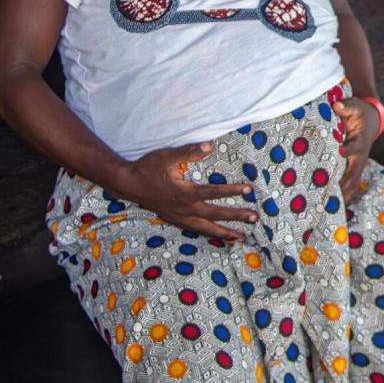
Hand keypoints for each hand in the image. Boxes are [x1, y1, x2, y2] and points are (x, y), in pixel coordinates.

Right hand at [116, 142, 256, 241]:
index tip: (248, 190)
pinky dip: (209, 234)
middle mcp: (184, 209)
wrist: (128, 184)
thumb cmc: (148, 168)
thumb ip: (189, 151)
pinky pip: (196, 230)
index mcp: (184, 193)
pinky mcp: (175, 219)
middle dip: (236, 217)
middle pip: (215, 214)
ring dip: (224, 232)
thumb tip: (209, 146)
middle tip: (254, 218)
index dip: (232, 191)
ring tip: (241, 237)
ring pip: (206, 228)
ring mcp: (179, 217)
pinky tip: (218, 236)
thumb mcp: (167, 156)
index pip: (213, 192)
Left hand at [333, 98, 380, 204]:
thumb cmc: (359, 113)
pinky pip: (350, 187)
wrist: (371, 120)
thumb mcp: (354, 106)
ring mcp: (358, 166)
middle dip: (343, 186)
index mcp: (360, 141)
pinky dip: (343, 198)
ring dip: (342, 197)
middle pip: (353, 175)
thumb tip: (336, 105)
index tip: (338, 153)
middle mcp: (360, 157)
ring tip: (328, 211)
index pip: (353, 148)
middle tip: (329, 197)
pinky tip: (330, 210)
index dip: (347, 151)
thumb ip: (346, 106)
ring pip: (352, 185)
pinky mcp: (354, 170)